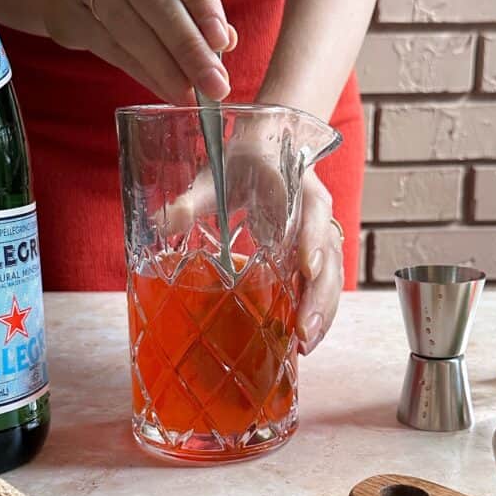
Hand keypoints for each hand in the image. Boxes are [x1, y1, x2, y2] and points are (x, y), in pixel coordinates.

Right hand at [41, 0, 236, 102]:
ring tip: (191, 92)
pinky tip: (165, 88)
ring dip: (163, 64)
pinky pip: (108, 46)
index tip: (221, 40)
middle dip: (186, 43)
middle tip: (214, 82)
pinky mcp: (65, 9)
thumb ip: (197, 0)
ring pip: (126, 24)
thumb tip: (226, 42)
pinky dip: (141, 72)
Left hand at [164, 141, 343, 355]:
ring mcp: (318, 235)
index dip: (312, 240)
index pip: (314, 212)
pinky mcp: (314, 254)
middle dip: (319, 294)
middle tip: (304, 330)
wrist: (262, 150)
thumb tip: (163, 222)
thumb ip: (193, 199)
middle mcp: (315, 212)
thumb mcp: (215, 175)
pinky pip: (324, 283)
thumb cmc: (239, 162)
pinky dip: (318, 312)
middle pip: (330, 254)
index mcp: (297, 186)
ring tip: (305, 345)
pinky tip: (303, 340)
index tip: (306, 269)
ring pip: (333, 274)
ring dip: (323, 311)